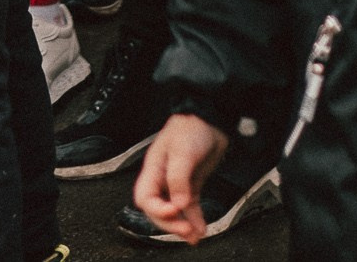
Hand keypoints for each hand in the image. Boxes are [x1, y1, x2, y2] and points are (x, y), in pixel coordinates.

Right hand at [133, 113, 230, 242]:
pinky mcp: (191, 186)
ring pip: (174, 213)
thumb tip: (178, 204)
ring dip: (182, 226)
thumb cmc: (190, 128)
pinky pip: (189, 209)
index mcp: (153, 169)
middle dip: (170, 224)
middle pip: (158, 210)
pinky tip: (200, 228)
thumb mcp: (182, 152)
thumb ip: (178, 178)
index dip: (157, 209)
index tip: (173, 212)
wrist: (211, 121)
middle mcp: (162, 179)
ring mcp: (177, 184)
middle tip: (185, 230)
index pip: (145, 197)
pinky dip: (194, 220)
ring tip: (194, 236)